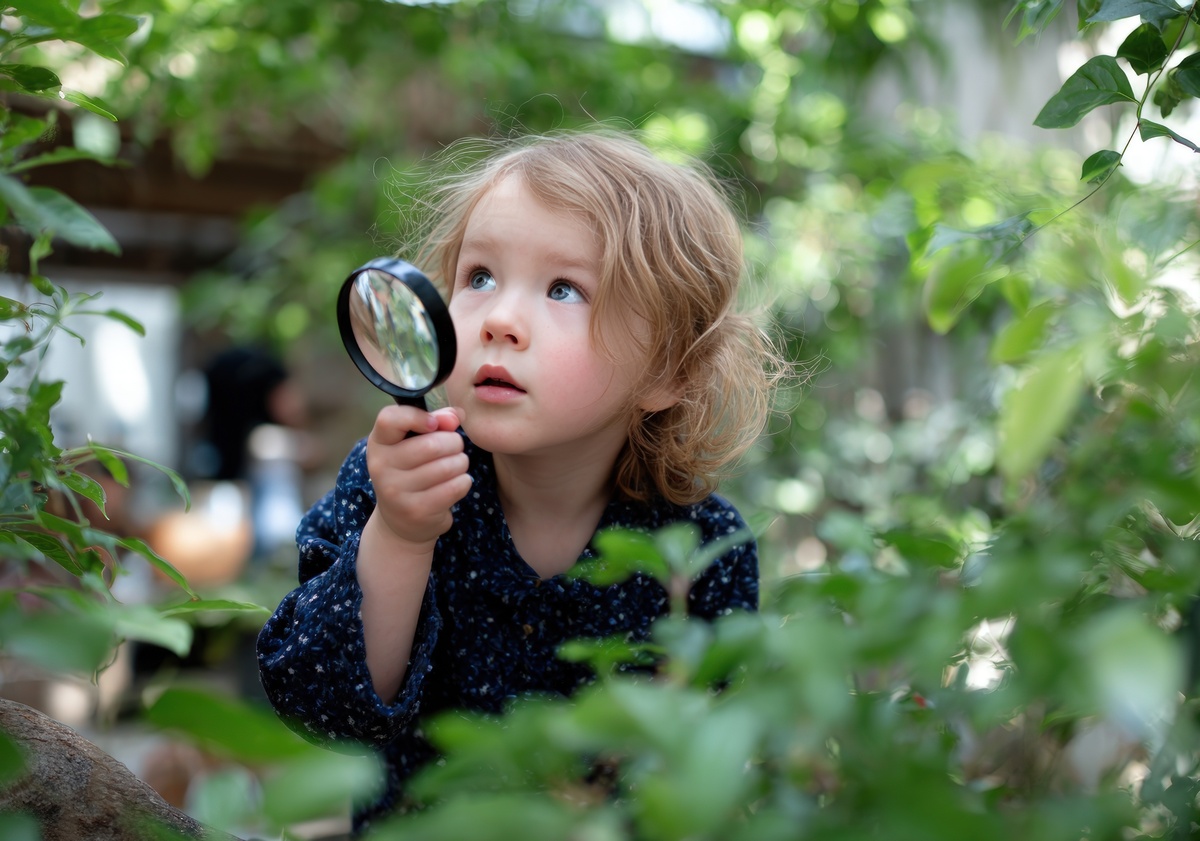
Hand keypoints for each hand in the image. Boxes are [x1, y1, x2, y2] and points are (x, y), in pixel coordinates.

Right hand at [365, 405, 470, 547]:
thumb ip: (436, 421)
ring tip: (456, 465)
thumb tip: (456, 416)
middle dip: (455, 442)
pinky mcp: (417, 511)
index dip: (417, 416)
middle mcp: (381, 467)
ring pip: (448, 466)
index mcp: (378, 443)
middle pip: (433, 444)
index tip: (434, 423)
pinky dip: (464, 481)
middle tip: (455, 448)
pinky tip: (457, 482)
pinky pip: (456, 487)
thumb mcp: (414, 442)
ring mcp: (397, 492)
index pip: (389, 419)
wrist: (401, 520)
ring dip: (461, 462)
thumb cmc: (412, 470)